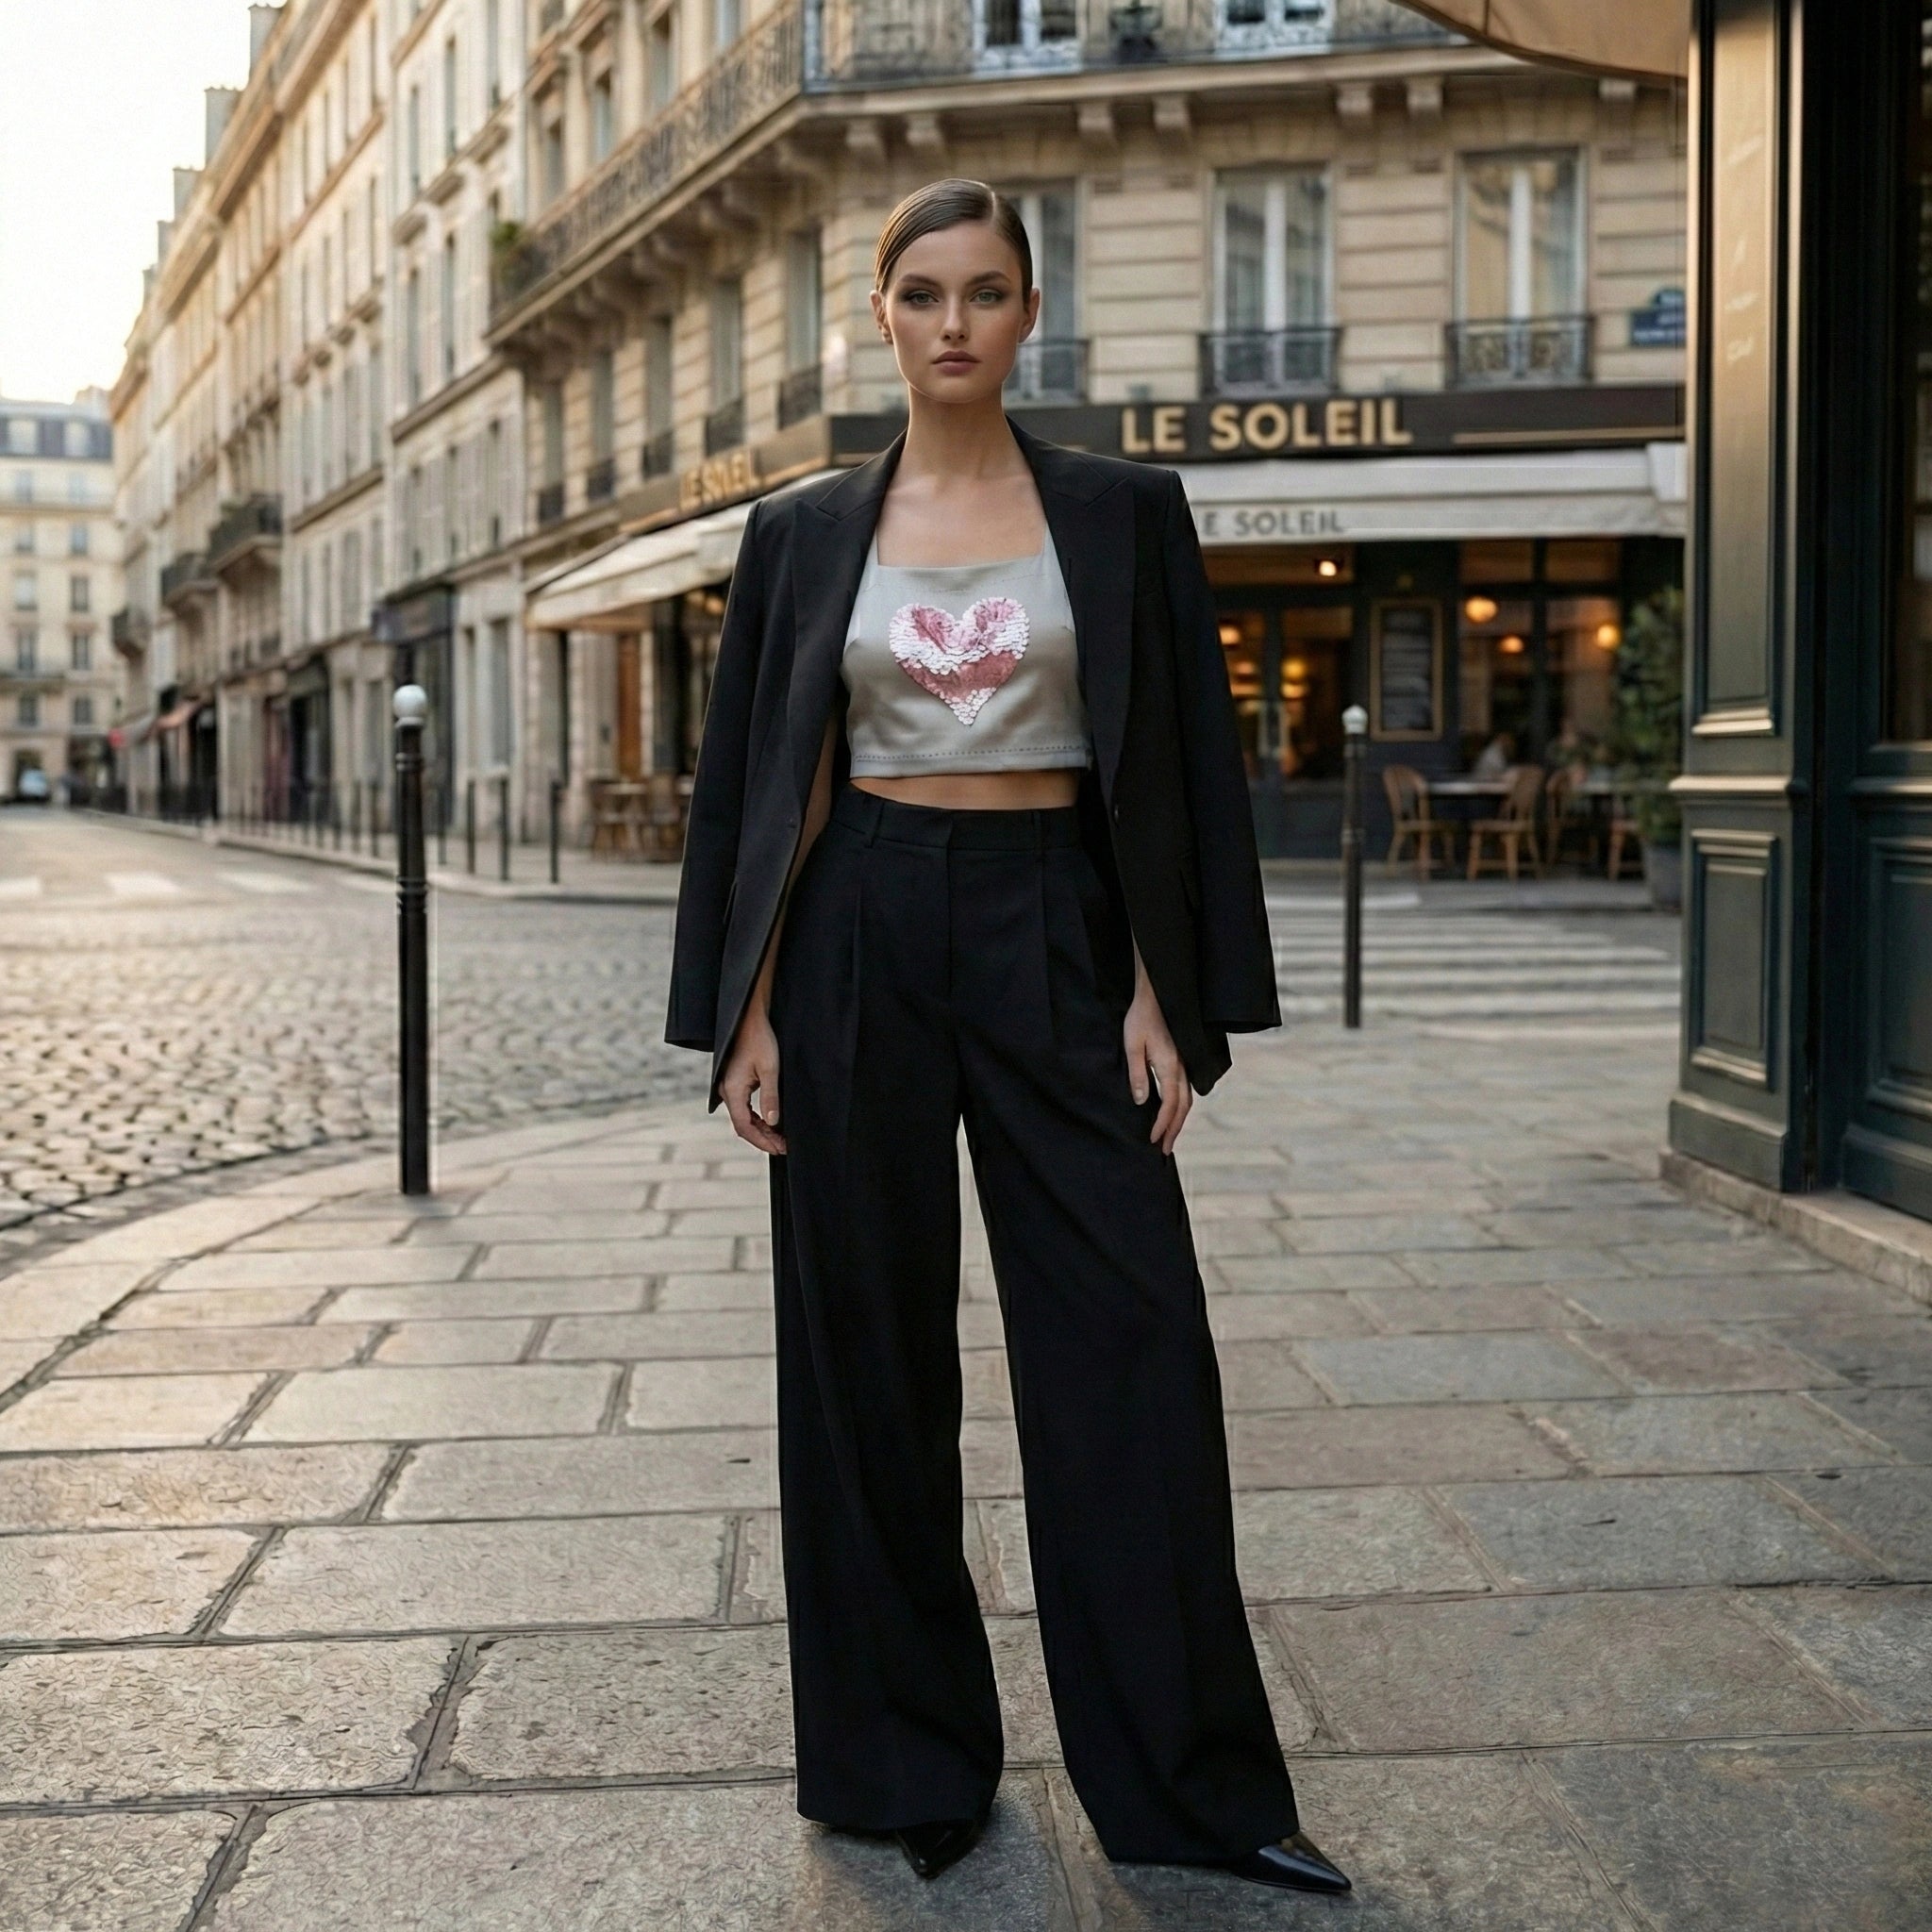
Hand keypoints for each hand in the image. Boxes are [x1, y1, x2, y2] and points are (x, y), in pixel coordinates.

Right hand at [721, 1005, 785, 1155]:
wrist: (749, 1020)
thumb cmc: (760, 1040)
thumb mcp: (770, 1069)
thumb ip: (771, 1097)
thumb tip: (774, 1123)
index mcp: (733, 1090)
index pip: (744, 1126)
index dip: (762, 1141)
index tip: (779, 1149)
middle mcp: (727, 1092)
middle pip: (743, 1125)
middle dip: (763, 1138)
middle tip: (784, 1147)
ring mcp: (729, 1088)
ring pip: (744, 1118)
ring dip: (761, 1129)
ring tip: (780, 1139)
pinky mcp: (735, 1084)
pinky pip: (744, 1108)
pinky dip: (757, 1118)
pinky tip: (771, 1123)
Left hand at [1123, 970, 1191, 1155]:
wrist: (1156, 995)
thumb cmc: (1141, 1018)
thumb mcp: (1132, 1046)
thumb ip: (1137, 1075)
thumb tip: (1142, 1103)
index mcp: (1169, 1067)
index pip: (1169, 1105)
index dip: (1161, 1125)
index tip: (1152, 1140)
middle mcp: (1182, 1068)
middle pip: (1183, 1107)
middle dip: (1174, 1130)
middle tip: (1164, 1150)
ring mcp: (1184, 1064)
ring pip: (1187, 1099)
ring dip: (1179, 1120)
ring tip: (1169, 1136)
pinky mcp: (1182, 1059)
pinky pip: (1185, 1089)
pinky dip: (1181, 1106)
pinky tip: (1173, 1111)